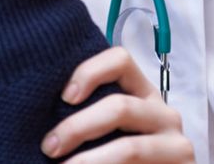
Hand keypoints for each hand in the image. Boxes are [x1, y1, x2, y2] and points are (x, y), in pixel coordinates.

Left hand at [42, 47, 193, 162]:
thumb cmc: (113, 156)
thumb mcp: (101, 131)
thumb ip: (85, 114)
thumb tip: (38, 106)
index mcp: (140, 93)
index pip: (120, 60)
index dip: (90, 72)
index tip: (64, 96)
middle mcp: (163, 113)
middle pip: (120, 106)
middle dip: (77, 127)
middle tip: (49, 147)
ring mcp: (176, 144)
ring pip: (129, 148)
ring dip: (88, 160)